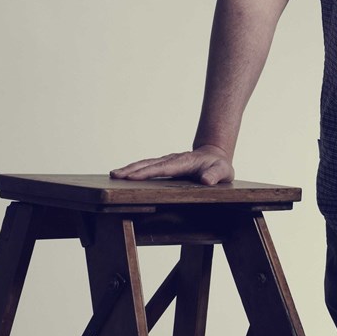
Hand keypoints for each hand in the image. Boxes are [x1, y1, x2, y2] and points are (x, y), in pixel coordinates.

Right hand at [109, 144, 234, 185]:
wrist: (215, 155)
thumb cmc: (219, 165)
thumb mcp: (223, 171)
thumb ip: (215, 175)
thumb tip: (206, 180)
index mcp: (184, 162)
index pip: (163, 167)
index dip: (148, 172)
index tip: (132, 176)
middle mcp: (173, 159)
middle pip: (150, 164)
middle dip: (132, 169)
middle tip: (114, 175)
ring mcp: (168, 161)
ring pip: (146, 163)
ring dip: (130, 168)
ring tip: (113, 174)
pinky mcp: (165, 165)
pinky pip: (148, 166)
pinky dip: (135, 169)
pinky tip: (124, 174)